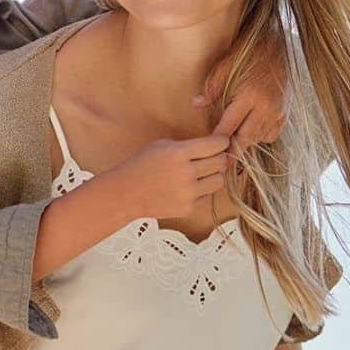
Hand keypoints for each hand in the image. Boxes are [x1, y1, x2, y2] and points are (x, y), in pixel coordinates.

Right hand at [114, 135, 229, 220]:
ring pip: (219, 181)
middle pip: (220, 163)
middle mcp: (186, 172)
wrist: (125, 192)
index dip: (222, 142)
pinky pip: (207, 196)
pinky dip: (202, 190)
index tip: (223, 141)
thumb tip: (213, 147)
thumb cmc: (140, 165)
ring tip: (203, 173)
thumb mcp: (161, 146)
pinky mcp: (188, 207)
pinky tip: (189, 186)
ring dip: (214, 175)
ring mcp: (188, 192)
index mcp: (178, 153)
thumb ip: (187, 146)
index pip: (214, 145)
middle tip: (214, 156)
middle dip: (220, 157)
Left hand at [197, 44, 285, 148]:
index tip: (208, 150)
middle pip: (246, 138)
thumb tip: (196, 104)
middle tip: (219, 163)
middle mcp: (266, 108)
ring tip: (229, 151)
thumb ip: (211, 88)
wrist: (278, 50)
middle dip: (232, 152)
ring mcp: (278, 113)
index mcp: (250, 96)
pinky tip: (247, 134)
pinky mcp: (284, 115)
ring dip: (244, 145)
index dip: (218, 139)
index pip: (230, 125)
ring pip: (258, 139)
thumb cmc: (247, 56)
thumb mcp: (225, 67)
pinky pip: (270, 135)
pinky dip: (258, 138)